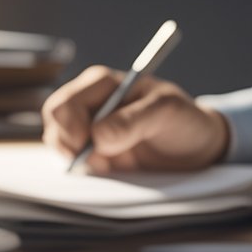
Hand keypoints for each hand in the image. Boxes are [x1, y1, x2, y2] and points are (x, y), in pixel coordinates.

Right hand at [41, 65, 229, 172]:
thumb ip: (132, 121)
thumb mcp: (166, 113)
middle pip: (54, 120)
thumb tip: (98, 137)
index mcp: (102, 83)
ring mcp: (87, 126)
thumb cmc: (184, 121)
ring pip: (57, 141)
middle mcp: (90, 101)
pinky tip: (107, 168)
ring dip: (75, 158)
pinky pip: (70, 159)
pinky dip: (82, 168)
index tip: (93, 147)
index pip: (65, 104)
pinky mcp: (91, 150)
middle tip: (98, 159)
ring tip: (108, 162)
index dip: (72, 130)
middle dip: (69, 144)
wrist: (196, 148)